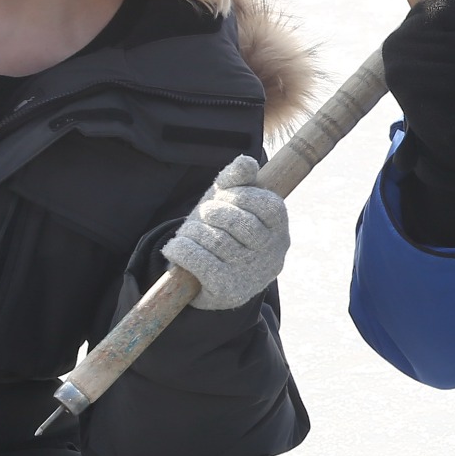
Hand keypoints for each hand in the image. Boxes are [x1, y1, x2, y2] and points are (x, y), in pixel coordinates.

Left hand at [160, 156, 290, 309]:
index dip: (239, 196)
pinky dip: (182, 250)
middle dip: (212, 213)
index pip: (267, 205)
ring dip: (193, 231)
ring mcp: (253, 276)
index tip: (223, 197)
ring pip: (217, 242)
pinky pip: (201, 263)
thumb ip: (238, 178)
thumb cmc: (223, 230)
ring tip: (187, 232)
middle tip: (202, 214)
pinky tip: (175, 248)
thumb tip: (246, 162)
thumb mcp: (231, 201)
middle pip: (239, 223)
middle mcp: (273, 255)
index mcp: (279, 230)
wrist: (208, 278)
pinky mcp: (229, 292)